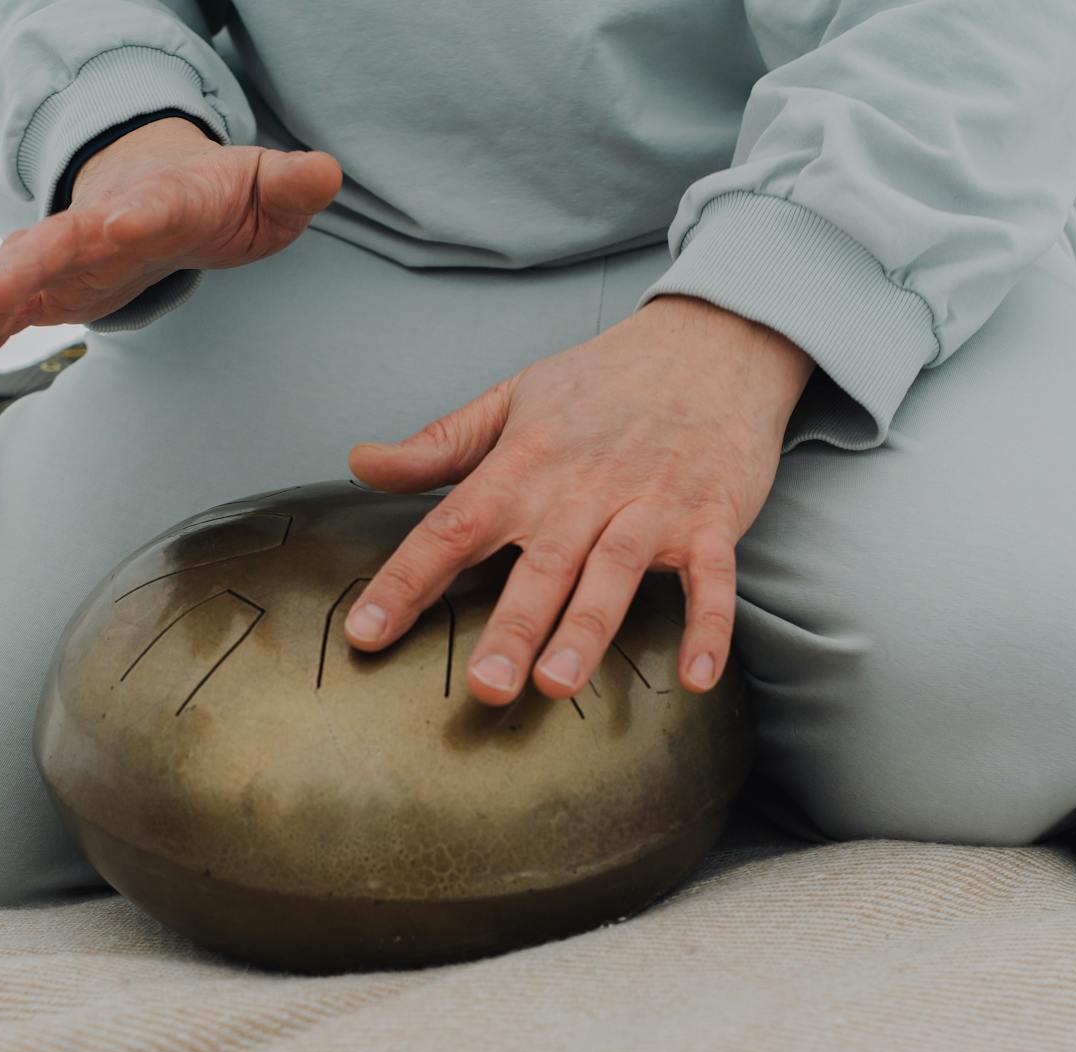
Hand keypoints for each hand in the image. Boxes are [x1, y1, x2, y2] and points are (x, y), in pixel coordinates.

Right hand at [0, 117, 343, 379]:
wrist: (166, 189)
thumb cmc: (221, 195)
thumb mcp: (265, 189)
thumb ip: (293, 184)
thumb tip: (328, 173)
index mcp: (164, 200)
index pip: (150, 206)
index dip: (137, 213)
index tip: (120, 224)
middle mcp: (104, 223)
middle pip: (63, 238)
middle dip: (28, 260)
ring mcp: (72, 252)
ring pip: (25, 269)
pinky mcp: (55, 285)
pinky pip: (13, 307)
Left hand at [343, 295, 813, 704]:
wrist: (712, 341)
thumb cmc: (605, 380)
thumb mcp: (512, 398)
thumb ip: (438, 445)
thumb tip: (362, 463)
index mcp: (525, 464)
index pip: (453, 526)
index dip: (406, 579)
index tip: (367, 631)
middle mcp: (583, 489)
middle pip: (540, 566)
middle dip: (511, 628)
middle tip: (484, 687)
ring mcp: (650, 505)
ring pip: (613, 574)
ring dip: (586, 631)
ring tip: (557, 684)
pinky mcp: (711, 519)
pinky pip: (711, 579)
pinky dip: (708, 628)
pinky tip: (696, 679)